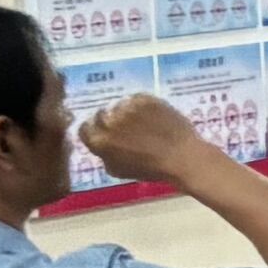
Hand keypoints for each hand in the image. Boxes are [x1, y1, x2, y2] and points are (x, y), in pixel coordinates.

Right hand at [73, 89, 215, 186]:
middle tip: (126, 126)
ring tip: (142, 120)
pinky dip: (142, 104)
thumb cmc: (150, 169)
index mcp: (98, 140)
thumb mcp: (118, 170)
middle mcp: (108, 121)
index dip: (95, 130)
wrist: (182, 156)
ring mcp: (126, 108)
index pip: (85, 128)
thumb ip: (104, 154)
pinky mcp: (144, 99)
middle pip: (101, 115)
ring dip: (126, 111)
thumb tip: (102, 144)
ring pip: (119, 105)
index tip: (106, 132)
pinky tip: (152, 114)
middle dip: (110, 120)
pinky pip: (136, 98)